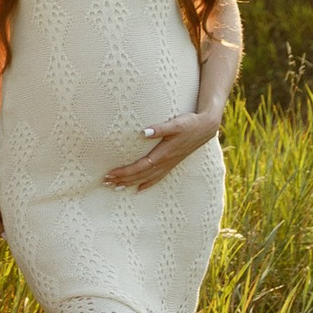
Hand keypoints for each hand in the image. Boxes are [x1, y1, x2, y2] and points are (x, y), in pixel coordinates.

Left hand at [103, 110, 222, 190]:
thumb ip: (160, 128)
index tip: (111, 173)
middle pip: (140, 175)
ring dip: (131, 183)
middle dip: (123, 179)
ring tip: (116, 187)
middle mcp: (165, 162)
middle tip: (106, 182)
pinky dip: (146, 184)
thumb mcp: (176, 123)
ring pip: (147, 178)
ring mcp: (169, 164)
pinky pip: (157, 178)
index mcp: (164, 153)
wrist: (206, 128)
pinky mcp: (172, 163)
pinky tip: (138, 189)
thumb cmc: (190, 123)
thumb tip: (144, 132)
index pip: (140, 167)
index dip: (125, 172)